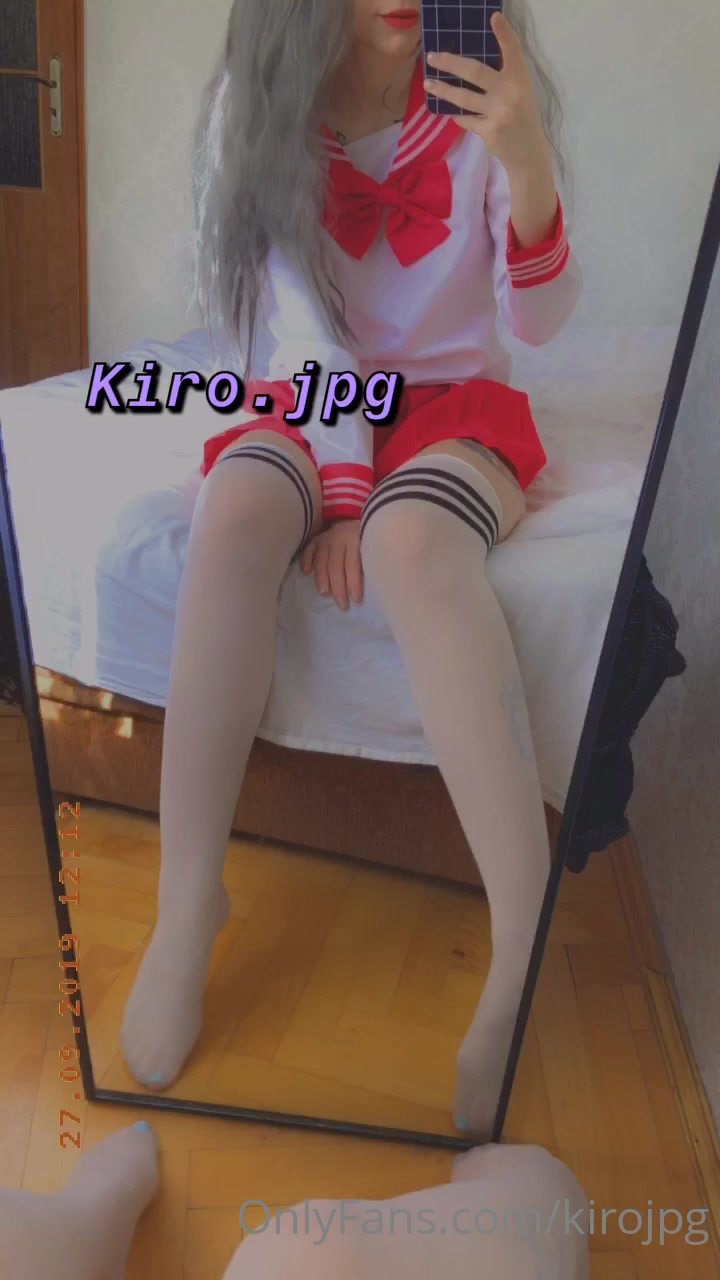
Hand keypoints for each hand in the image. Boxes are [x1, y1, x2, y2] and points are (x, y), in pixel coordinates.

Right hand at [301, 519, 363, 609]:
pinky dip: (306, 560)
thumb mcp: (372, 546)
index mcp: (356, 539)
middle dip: (338, 587)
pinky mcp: (317, 538)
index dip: (354, 582)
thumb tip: (371, 585)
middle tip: (341, 604)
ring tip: (325, 594)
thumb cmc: (368, 538)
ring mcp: (326, 537)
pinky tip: (306, 572)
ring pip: (322, 560)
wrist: (358, 518)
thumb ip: (367, 562)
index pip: (353, 564)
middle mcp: (339, 537)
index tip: (356, 599)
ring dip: (322, 578)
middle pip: (336, 565)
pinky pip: (309, 549)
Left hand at [424, 12, 549, 175]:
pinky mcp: (488, 131)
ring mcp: (498, 113)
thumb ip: (502, 78)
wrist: (529, 154)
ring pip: (463, 97)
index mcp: (520, 79)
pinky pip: (465, 119)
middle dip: (449, 63)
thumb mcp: (520, 92)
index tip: (494, 17)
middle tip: (431, 56)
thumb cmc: (522, 118)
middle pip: (474, 71)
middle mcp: (510, 92)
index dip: (504, 33)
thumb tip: (470, 65)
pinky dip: (457, 115)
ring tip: (428, 83)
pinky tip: (451, 112)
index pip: (513, 50)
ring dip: (442, 90)